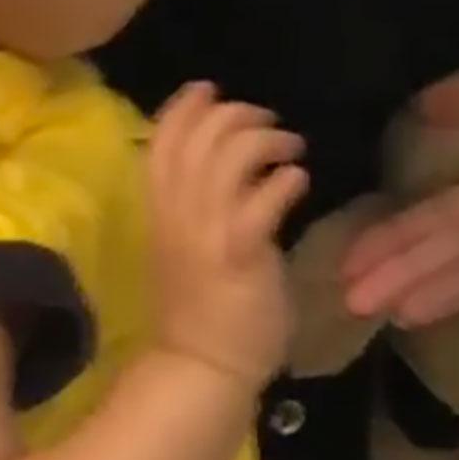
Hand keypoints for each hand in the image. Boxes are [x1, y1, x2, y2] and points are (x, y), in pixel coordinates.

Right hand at [148, 82, 307, 390]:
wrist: (201, 370)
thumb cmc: (201, 310)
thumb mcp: (186, 244)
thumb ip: (198, 202)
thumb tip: (226, 161)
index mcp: (159, 211)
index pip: (160, 140)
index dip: (185, 106)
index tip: (210, 89)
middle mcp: (177, 214)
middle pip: (198, 135)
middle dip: (237, 113)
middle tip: (270, 122)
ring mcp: (208, 231)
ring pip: (230, 153)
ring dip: (268, 139)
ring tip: (292, 149)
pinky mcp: (242, 250)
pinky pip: (266, 195)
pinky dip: (287, 179)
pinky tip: (299, 182)